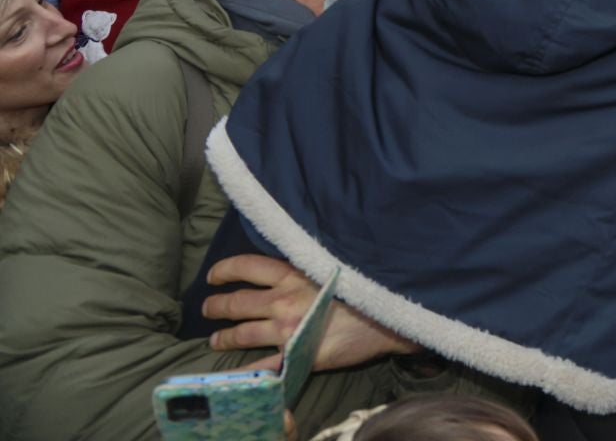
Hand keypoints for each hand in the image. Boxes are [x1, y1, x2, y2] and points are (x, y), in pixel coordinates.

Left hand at [203, 255, 414, 371]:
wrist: (386, 318)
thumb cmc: (363, 288)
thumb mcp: (332, 267)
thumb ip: (306, 268)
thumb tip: (290, 263)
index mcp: (293, 275)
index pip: (247, 266)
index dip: (225, 270)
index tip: (213, 276)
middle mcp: (283, 301)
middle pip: (237, 302)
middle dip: (216, 306)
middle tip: (208, 308)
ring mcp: (285, 330)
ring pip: (241, 334)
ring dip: (223, 338)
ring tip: (215, 340)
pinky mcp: (294, 355)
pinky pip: (260, 366)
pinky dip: (244, 371)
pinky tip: (233, 374)